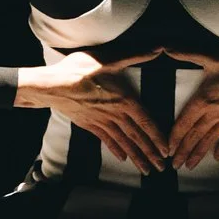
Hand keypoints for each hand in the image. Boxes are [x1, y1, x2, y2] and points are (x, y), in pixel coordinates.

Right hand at [13, 49, 168, 173]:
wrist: (52, 85)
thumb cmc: (79, 70)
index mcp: (124, 100)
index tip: (166, 151)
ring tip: (146, 170)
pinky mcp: (89, 124)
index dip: (157, 137)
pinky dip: (116, 149)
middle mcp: (115, 114)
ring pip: (123, 142)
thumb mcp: (108, 59)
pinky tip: (122, 158)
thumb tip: (158, 48)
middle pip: (137, 137)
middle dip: (150, 154)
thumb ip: (134, 55)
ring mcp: (101, 121)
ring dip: (136, 157)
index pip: (146, 122)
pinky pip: (106, 140)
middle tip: (162, 169)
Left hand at [165, 48, 218, 169]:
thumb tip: (165, 47)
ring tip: (190, 167)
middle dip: (183, 152)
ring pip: (210, 140)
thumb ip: (188, 53)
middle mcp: (215, 113)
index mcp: (204, 100)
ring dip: (199, 154)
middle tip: (174, 166)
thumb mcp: (214, 55)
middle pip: (195, 136)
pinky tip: (217, 158)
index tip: (167, 150)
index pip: (184, 123)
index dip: (174, 138)